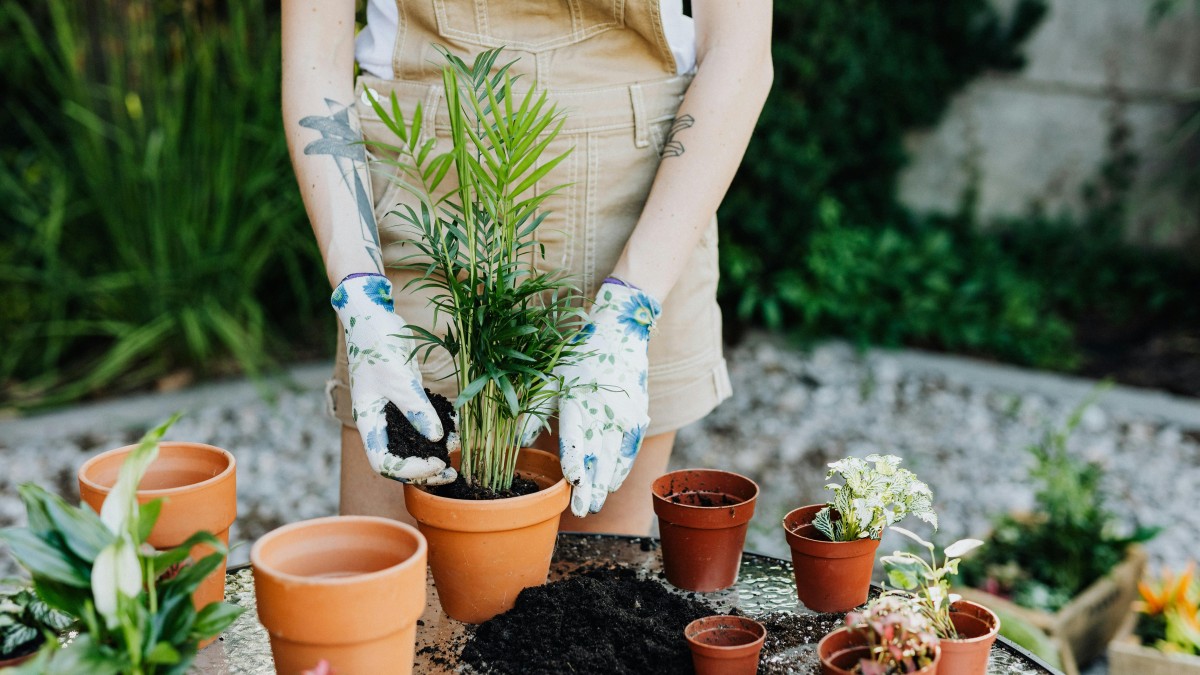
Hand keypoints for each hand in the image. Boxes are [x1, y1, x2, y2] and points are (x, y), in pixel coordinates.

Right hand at [331, 274, 455, 484]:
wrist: (373, 317)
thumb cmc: (377, 345)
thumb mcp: (398, 378)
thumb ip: (416, 409)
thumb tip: (435, 438)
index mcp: (368, 421)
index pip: (384, 462)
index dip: (410, 470)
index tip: (437, 462)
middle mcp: (380, 422)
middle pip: (399, 460)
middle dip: (425, 470)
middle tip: (452, 472)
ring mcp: (393, 411)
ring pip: (413, 444)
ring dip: (435, 451)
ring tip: (458, 450)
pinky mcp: (407, 399)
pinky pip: (423, 423)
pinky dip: (439, 429)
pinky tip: (457, 430)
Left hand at [555, 280, 660, 515]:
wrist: (621, 336)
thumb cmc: (578, 360)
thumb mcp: (550, 378)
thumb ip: (533, 411)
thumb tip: (514, 443)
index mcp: (579, 397)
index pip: (578, 432)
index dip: (575, 456)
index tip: (572, 479)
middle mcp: (604, 409)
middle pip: (598, 453)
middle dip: (591, 484)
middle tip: (582, 510)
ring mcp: (625, 415)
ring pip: (615, 457)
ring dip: (605, 484)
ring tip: (593, 506)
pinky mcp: (638, 419)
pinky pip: (629, 451)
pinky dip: (620, 470)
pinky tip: (611, 486)